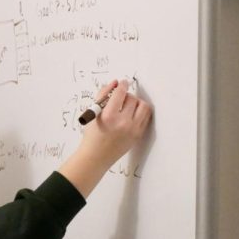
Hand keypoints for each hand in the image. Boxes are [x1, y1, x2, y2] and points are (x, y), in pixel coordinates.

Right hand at [59, 78, 152, 197]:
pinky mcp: (139, 134)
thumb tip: (114, 83)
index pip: (120, 94)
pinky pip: (146, 117)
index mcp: (109, 116)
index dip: (122, 85)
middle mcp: (123, 122)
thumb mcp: (92, 114)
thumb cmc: (92, 135)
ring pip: (144, 106)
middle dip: (127, 96)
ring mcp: (133, 129)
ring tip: (129, 105)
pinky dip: (140, 112)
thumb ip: (102, 96)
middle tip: (121, 98)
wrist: (96, 156)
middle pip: (132, 99)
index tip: (122, 83)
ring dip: (137, 102)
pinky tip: (132, 114)